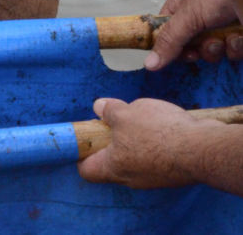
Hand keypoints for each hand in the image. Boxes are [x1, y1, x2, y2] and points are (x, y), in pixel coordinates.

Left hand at [78, 98, 205, 187]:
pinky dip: (155, 141)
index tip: (83, 139)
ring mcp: (154, 176)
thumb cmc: (159, 133)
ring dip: (135, 139)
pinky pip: (157, 155)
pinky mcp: (173, 170)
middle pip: (111, 163)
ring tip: (141, 118)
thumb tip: (99, 107)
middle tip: (113, 121)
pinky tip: (161, 124)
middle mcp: (132, 178)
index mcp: (114, 168)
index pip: (87, 171)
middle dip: (110, 142)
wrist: (204, 148)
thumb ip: (109, 111)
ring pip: (135, 158)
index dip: (81, 155)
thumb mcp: (126, 113)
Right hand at [146, 0, 242, 69]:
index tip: (183, 55)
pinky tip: (239, 37)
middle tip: (207, 46)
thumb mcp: (189, 14)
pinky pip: (236, 46)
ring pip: (218, 47)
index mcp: (183, 1)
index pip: (169, 28)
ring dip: (222, 48)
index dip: (174, 45)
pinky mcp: (240, 29)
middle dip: (203, 49)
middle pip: (195, 42)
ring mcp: (224, 20)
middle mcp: (203, 11)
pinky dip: (238, 46)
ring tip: (228, 39)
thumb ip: (169, 39)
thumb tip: (149, 64)